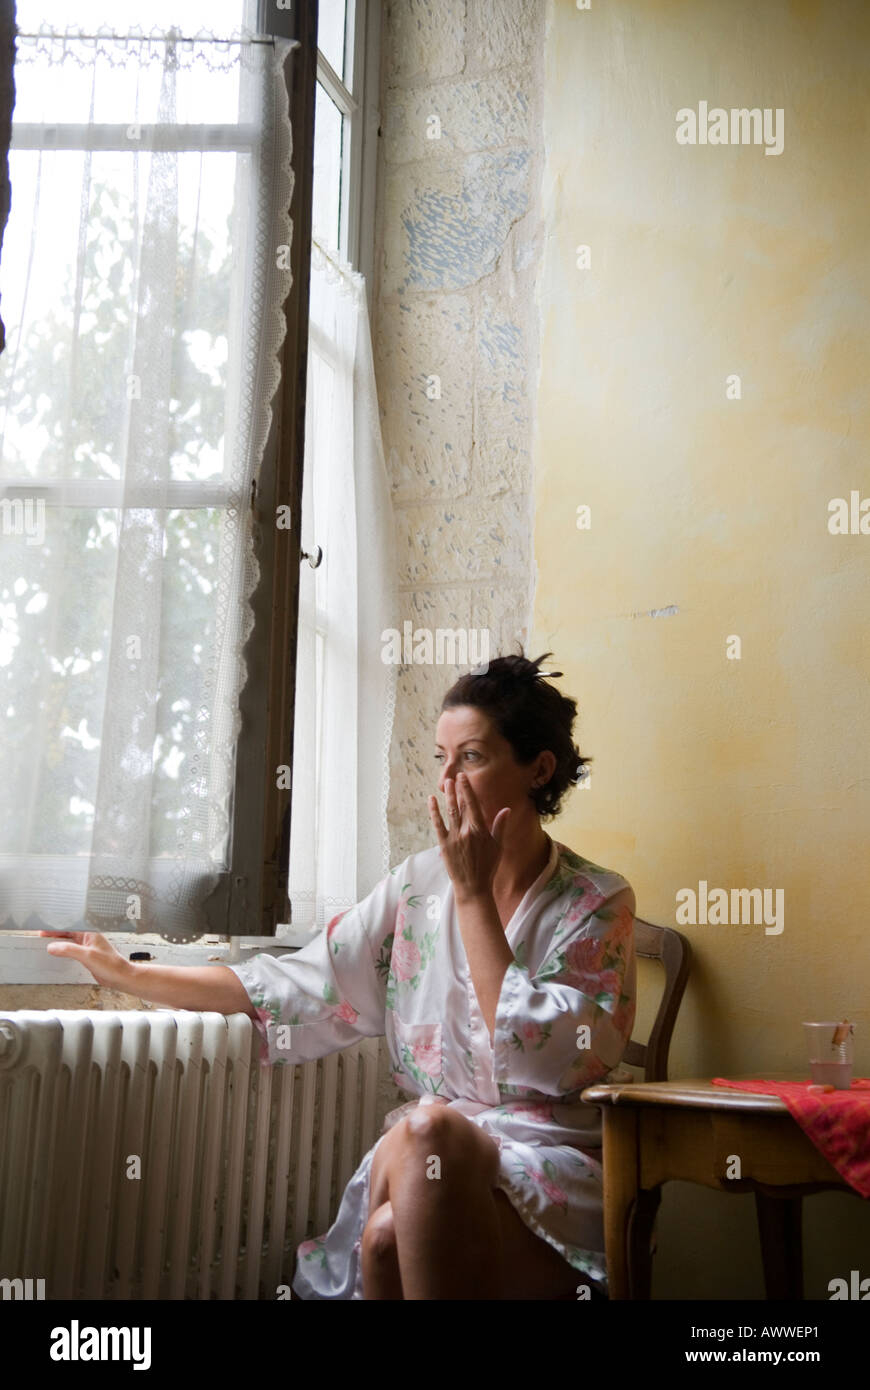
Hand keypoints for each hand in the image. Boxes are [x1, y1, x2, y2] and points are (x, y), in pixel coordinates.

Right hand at [39, 930, 135, 991]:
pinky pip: (72, 951)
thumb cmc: (111, 965)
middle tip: (42, 936)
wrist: (121, 977)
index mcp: (90, 932)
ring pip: (69, 942)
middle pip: (68, 932)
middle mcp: (89, 938)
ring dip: (59, 943)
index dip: (56, 927)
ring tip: (47, 943)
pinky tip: (58, 954)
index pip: (69, 926)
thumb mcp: (87, 955)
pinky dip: (63, 951)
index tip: (44, 930)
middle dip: (55, 933)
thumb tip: (52, 947)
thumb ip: (69, 950)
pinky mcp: (87, 956)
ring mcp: (88, 947)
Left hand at [428, 773, 509, 902]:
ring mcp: (454, 838)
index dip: (467, 789)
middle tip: (453, 776)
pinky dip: (434, 811)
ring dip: (448, 796)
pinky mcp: (444, 845)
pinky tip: (431, 800)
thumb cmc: (487, 867)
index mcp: (480, 830)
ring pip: (450, 812)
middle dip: (456, 790)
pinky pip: (437, 824)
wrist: (473, 887)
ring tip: (445, 783)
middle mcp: (466, 832)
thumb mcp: (498, 846)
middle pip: (460, 806)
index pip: (473, 804)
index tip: (464, 777)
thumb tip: (507, 809)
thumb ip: (500, 826)